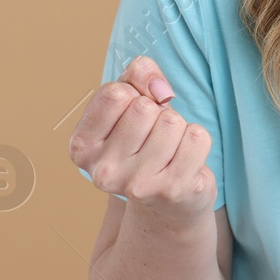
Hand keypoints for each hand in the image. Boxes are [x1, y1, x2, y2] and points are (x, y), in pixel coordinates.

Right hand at [68, 55, 216, 225]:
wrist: (167, 203)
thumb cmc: (144, 141)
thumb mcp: (129, 101)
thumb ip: (137, 75)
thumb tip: (159, 89)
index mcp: (82, 146)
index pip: (114, 94)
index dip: (133, 94)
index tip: (132, 113)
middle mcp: (103, 172)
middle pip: (144, 107)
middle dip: (156, 112)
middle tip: (152, 136)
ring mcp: (137, 185)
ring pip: (172, 122)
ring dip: (177, 128)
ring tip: (167, 149)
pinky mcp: (172, 190)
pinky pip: (198, 138)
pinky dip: (197, 142)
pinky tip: (183, 160)